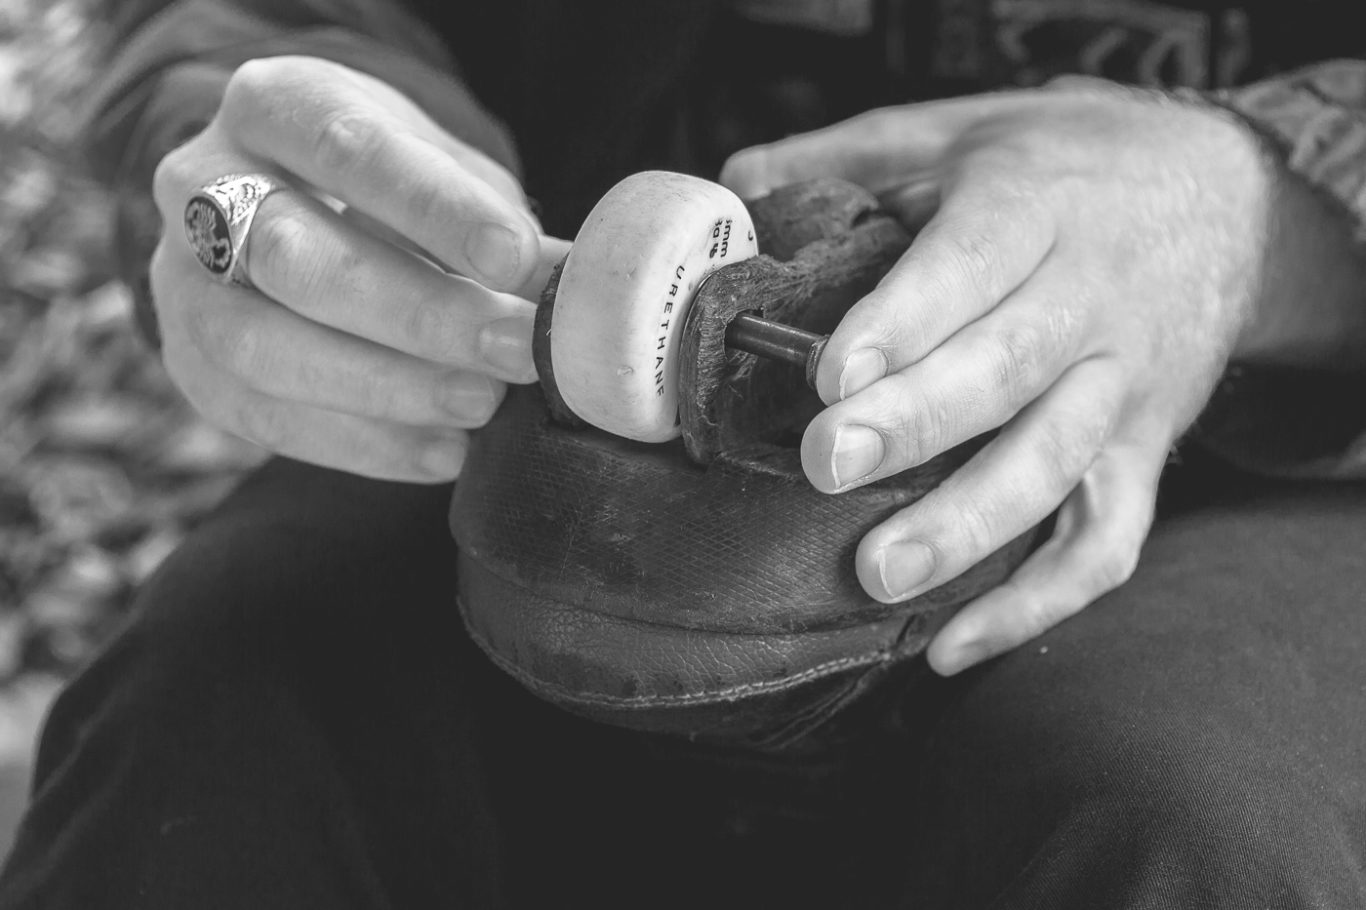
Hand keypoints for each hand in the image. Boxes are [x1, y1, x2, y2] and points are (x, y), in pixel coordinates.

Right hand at [151, 56, 567, 480]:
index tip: (513, 258)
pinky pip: (264, 417)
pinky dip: (362, 444)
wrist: (297, 210)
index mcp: (275, 107)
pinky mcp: (189, 363)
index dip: (433, 208)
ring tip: (480, 407)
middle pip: (294, 254)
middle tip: (513, 351)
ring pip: (262, 346)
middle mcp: (203, 183)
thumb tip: (578, 292)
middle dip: (415, 313)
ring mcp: (180, 279)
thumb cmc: (390, 189)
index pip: (349, 147)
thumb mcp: (443, 176)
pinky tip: (442, 453)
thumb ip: (496, 228)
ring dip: (385, 387)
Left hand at [722, 80, 1273, 673]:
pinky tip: (952, 646)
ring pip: (1056, 464)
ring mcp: (1124, 388)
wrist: (1227, 199)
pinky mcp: (1143, 455)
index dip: (905, 317)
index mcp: (1038, 207)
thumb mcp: (963, 131)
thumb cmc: (1065, 167)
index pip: (974, 261)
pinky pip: (1106, 542)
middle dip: (919, 422)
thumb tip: (730, 188)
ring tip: (878, 576)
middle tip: (825, 464)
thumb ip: (848, 155)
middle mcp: (1092, 301)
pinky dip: (1039, 603)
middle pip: (1010, 368)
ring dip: (970, 525)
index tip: (833, 373)